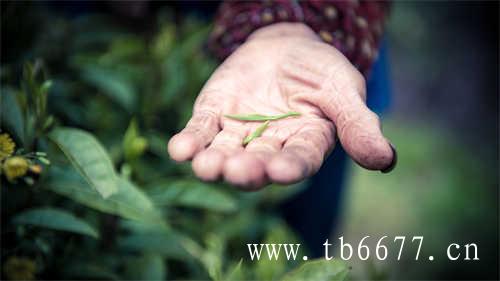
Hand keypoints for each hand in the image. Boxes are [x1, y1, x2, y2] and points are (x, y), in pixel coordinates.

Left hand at [168, 23, 395, 189]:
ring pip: (225, 154)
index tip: (280, 169)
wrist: (282, 47)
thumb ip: (357, 123)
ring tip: (206, 166)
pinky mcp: (214, 117)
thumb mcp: (342, 88)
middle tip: (238, 171)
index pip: (300, 159)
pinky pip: (201, 133)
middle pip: (259, 163)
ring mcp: (239, 134)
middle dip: (248, 169)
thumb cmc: (317, 70)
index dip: (291, 166)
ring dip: (214, 162)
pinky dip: (190, 142)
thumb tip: (385, 160)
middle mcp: (271, 146)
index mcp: (306, 142)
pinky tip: (180, 149)